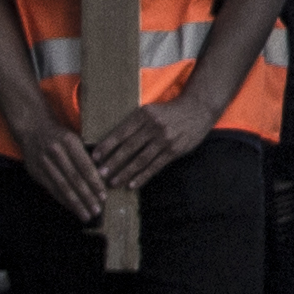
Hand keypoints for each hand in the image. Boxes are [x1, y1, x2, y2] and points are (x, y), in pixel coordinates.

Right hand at [10, 103, 109, 226]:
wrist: (33, 128)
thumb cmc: (61, 136)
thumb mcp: (75, 138)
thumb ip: (86, 156)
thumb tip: (103, 178)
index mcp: (69, 141)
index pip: (84, 166)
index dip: (94, 183)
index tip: (104, 196)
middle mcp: (55, 152)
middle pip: (73, 179)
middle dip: (86, 197)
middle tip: (97, 210)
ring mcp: (43, 163)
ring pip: (62, 186)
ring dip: (75, 203)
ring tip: (86, 215)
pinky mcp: (35, 172)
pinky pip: (51, 189)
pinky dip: (63, 200)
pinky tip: (72, 208)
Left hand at [89, 81, 219, 191]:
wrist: (198, 109)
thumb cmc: (169, 112)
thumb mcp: (150, 111)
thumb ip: (134, 124)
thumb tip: (111, 143)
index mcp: (144, 115)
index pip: (121, 132)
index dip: (107, 146)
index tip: (95, 157)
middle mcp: (154, 126)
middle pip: (129, 147)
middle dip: (113, 162)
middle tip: (100, 174)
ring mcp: (165, 139)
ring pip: (141, 159)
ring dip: (125, 172)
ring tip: (113, 182)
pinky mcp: (174, 150)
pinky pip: (155, 166)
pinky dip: (143, 176)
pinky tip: (132, 184)